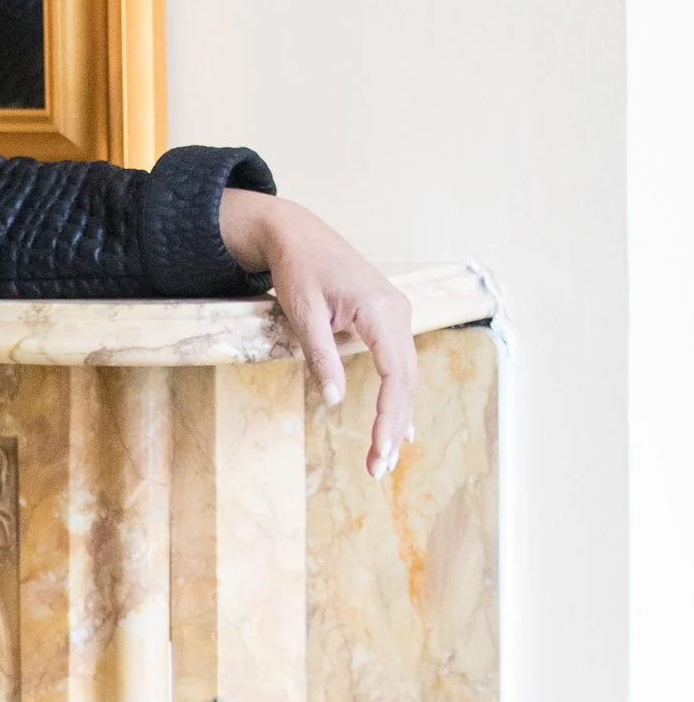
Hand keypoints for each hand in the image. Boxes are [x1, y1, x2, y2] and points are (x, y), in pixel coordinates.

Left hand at [219, 188, 416, 479]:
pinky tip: (400, 429)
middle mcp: (399, 313)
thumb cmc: (298, 268)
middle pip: (405, 380)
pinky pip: (398, 364)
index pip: (395, 374)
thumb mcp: (302, 313)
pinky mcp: (386, 320)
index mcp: (381, 311)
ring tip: (383, 459)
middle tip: (377, 469)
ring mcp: (396, 316)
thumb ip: (321, 356)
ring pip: (405, 376)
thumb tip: (337, 400)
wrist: (297, 233)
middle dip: (393, 426)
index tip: (380, 449)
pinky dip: (397, 397)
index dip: (389, 415)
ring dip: (396, 417)